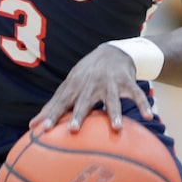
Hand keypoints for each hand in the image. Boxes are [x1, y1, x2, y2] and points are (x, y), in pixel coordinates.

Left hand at [29, 43, 154, 133]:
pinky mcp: (127, 82)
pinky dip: (143, 104)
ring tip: (117, 128)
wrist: (112, 52)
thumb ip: (52, 106)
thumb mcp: (68, 86)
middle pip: (84, 101)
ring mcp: (110, 83)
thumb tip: (32, 126)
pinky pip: (137, 95)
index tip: (43, 129)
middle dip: (78, 114)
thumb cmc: (85, 75)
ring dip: (114, 113)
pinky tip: (149, 116)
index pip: (61, 102)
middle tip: (73, 129)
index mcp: (75, 87)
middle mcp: (91, 85)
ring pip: (112, 100)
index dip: (52, 115)